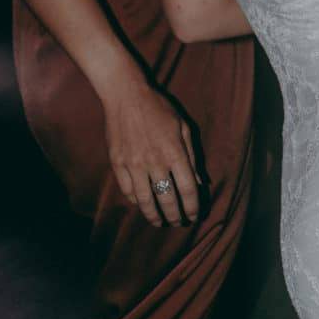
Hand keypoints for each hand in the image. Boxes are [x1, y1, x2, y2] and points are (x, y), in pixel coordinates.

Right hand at [100, 71, 201, 225]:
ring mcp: (134, 164)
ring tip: (160, 222)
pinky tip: (142, 204)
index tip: (194, 215)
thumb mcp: (183, 127)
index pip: (188, 189)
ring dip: (154, 215)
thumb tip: (200, 181)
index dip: (192, 206)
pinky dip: (136, 201)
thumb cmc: (159, 109)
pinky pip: (127, 190)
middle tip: (178, 222)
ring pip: (145, 200)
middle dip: (175, 215)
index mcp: (175, 153)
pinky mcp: (118, 163)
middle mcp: (155, 162)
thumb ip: (192, 155)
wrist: (126, 96)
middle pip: (167, 199)